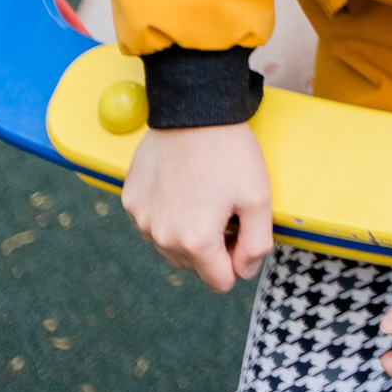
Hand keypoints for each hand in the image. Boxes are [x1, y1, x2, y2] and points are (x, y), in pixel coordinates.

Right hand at [121, 122, 274, 293]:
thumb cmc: (230, 153)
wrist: (193, 110)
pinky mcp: (131, 200)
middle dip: (212, 247)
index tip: (241, 230)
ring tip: (203, 195)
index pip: (220, 282)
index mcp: (195, 242)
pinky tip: (182, 186)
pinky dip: (167, 214)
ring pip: (171, 247)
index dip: (237, 260)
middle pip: (194, 266)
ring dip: (187, 233)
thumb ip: (257, 245)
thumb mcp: (260, 198)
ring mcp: (142, 219)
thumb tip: (244, 271)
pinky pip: (152, 223)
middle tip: (224, 207)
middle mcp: (161, 237)